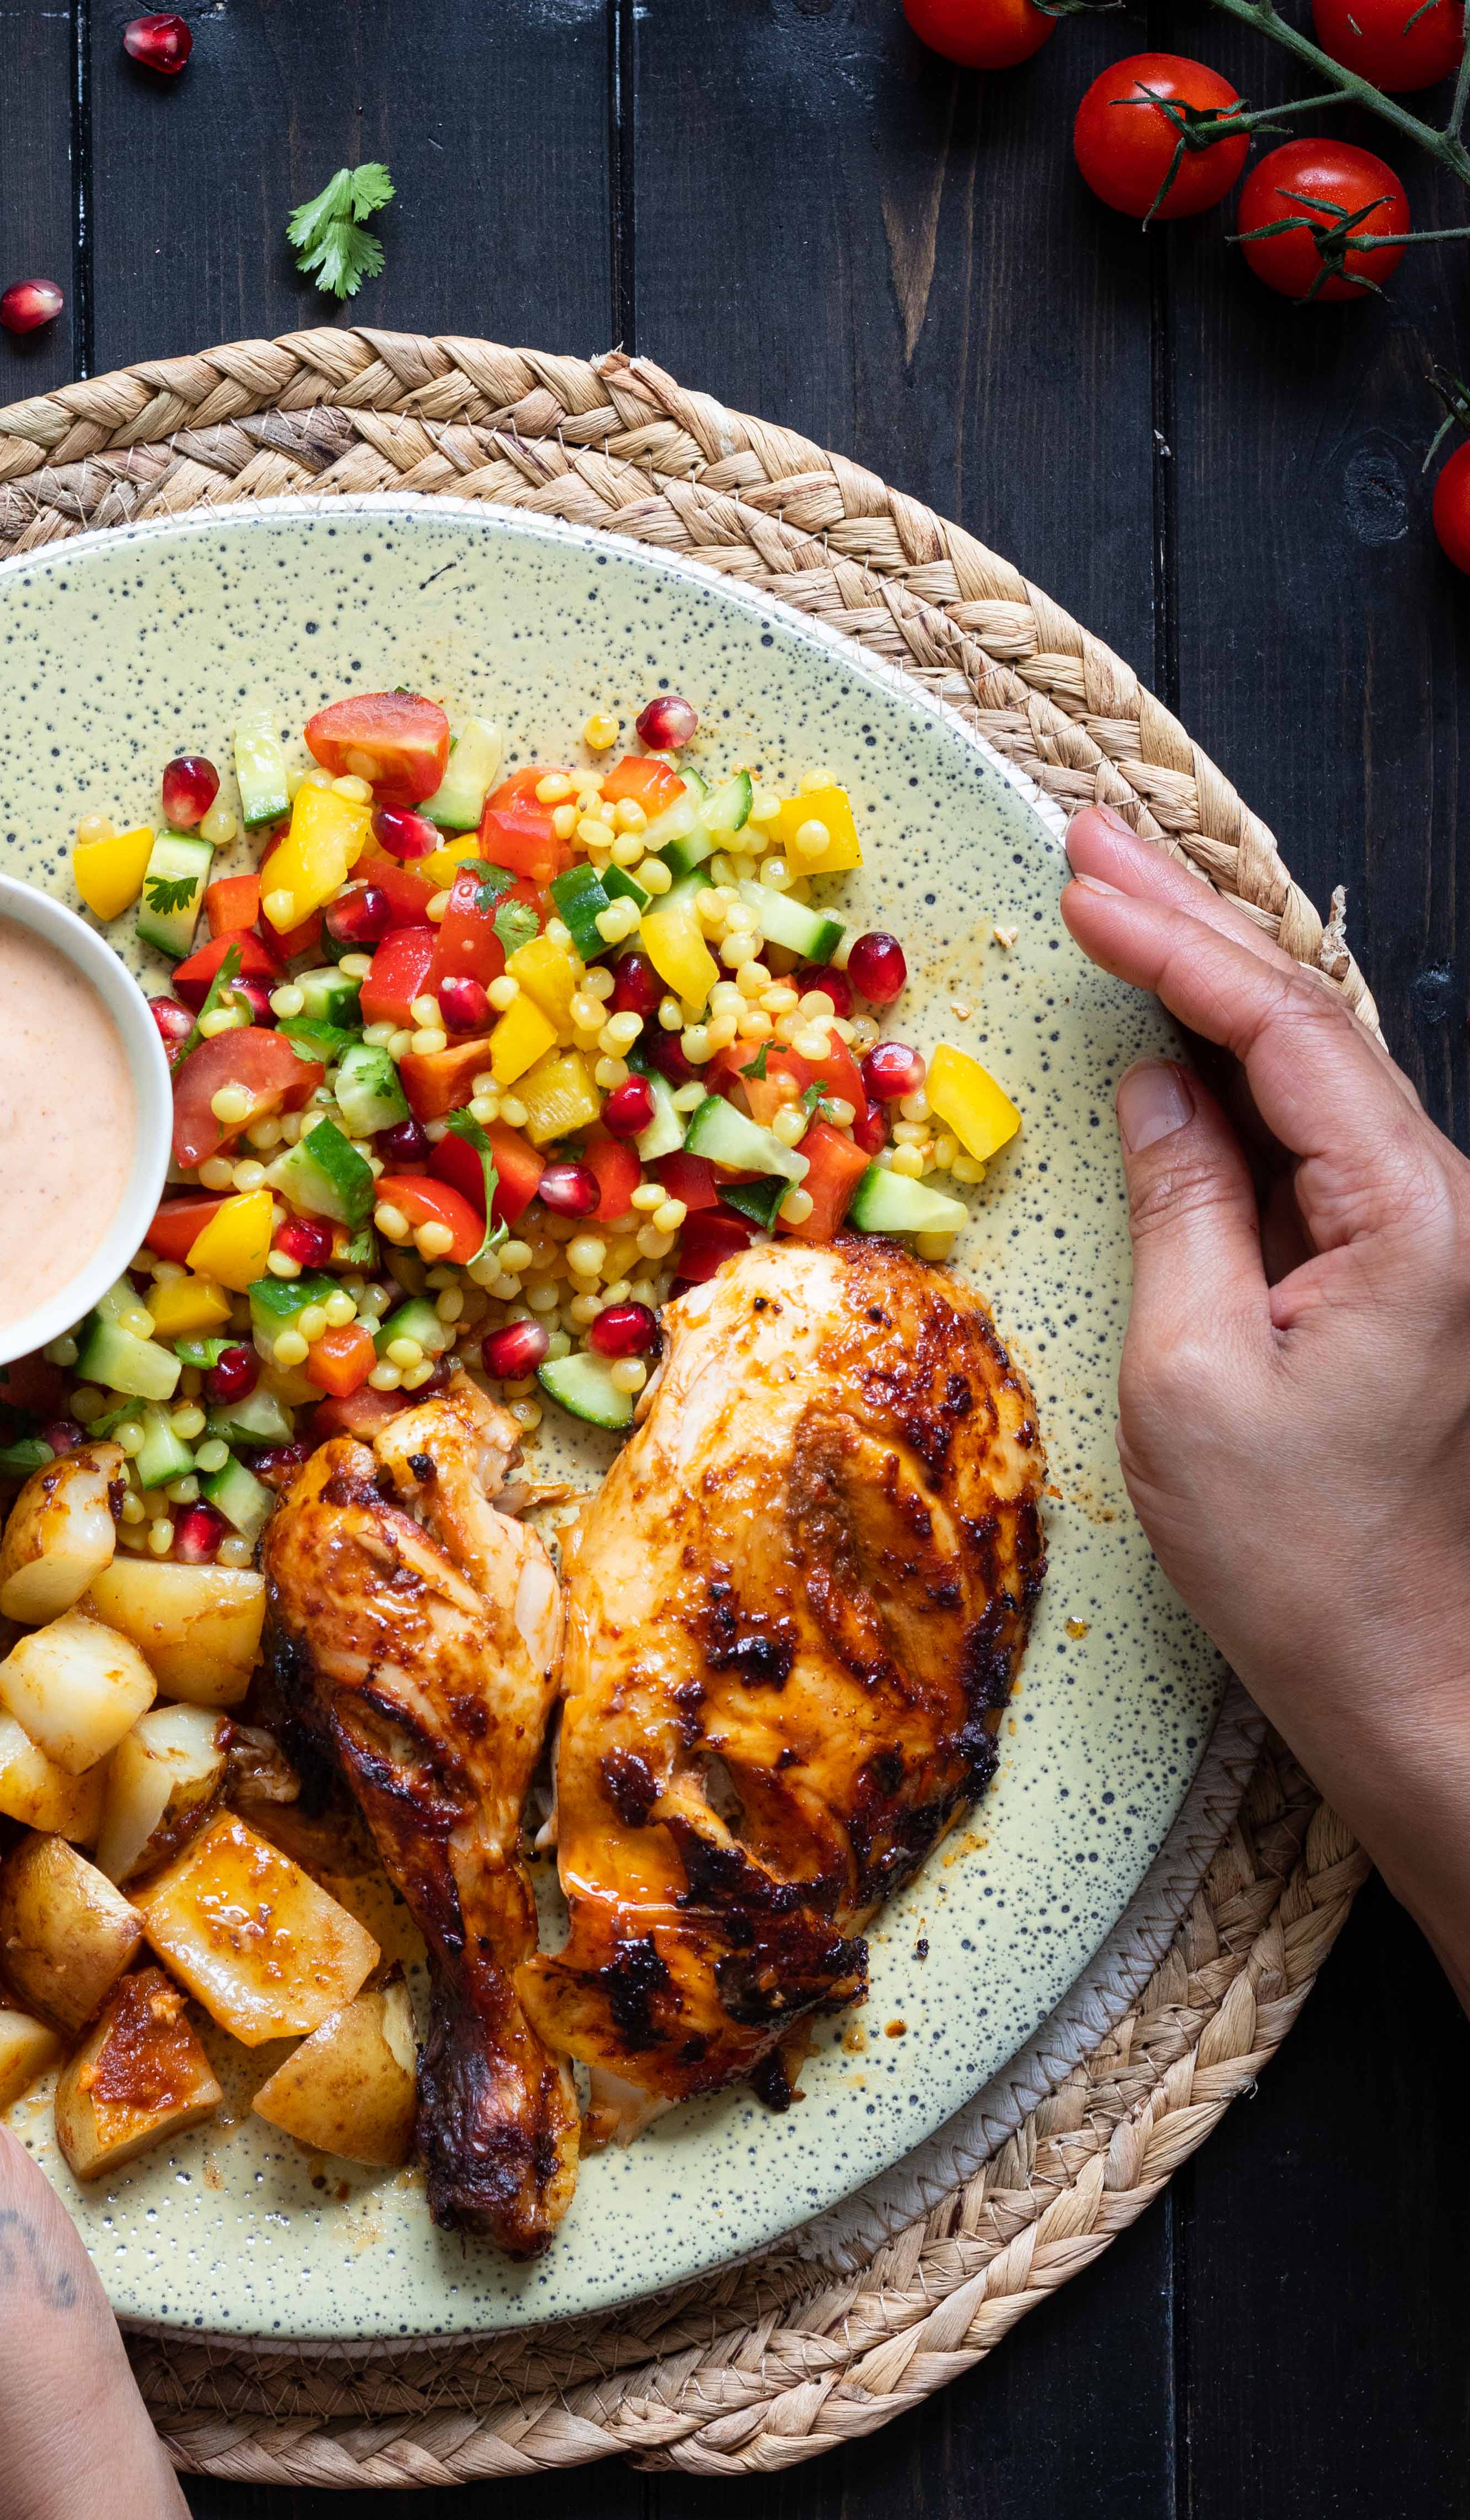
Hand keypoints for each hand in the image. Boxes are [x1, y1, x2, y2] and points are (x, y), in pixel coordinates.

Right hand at [1062, 806, 1469, 1993]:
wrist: (1410, 1675)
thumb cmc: (1301, 1557)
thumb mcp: (1192, 1376)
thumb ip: (1179, 1210)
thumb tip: (1154, 1091)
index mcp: (1411, 1217)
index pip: (1284, 1031)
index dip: (1178, 942)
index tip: (1086, 877)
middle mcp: (1444, 1204)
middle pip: (1308, 1023)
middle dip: (1192, 926)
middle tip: (1087, 844)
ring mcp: (1430, 1234)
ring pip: (1313, 1069)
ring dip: (1213, 986)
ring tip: (1117, 906)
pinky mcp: (1401, 1270)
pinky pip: (1315, 1136)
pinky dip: (1237, 1072)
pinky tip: (1178, 1035)